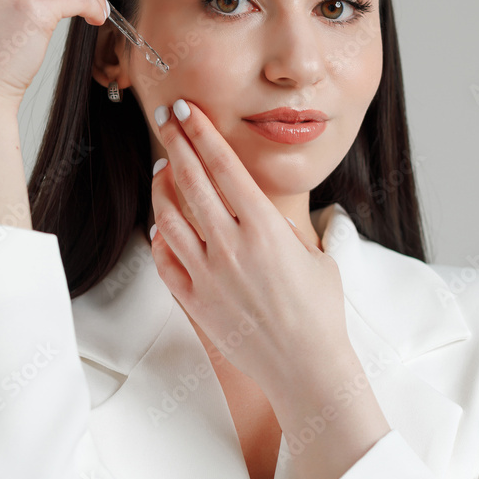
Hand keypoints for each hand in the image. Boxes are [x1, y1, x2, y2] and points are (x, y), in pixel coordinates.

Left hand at [149, 98, 352, 393]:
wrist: (305, 367)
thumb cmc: (319, 311)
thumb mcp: (312, 255)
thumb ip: (282, 227)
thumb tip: (262, 210)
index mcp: (264, 227)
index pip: (224, 167)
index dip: (202, 134)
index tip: (187, 111)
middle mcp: (230, 245)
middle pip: (191, 181)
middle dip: (175, 143)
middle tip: (164, 118)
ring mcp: (207, 274)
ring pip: (168, 217)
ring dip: (162, 187)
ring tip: (162, 168)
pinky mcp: (194, 301)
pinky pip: (165, 259)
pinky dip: (159, 235)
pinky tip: (160, 223)